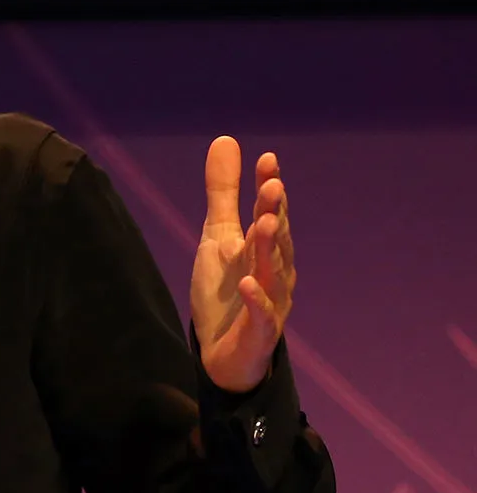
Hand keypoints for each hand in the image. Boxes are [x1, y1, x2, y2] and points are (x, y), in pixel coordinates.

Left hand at [191, 137, 295, 391]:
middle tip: (272, 185)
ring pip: (272, 272)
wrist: (222, 352)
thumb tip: (226, 139)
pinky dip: (255, 299)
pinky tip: (245, 284)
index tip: (267, 160)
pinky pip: (261, 314)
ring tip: (262, 223)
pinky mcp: (259, 331)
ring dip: (269, 248)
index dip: (268, 188)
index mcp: (265, 247)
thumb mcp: (218, 235)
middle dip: (274, 212)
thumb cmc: (226, 290)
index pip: (269, 212)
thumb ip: (223, 192)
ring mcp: (271, 301)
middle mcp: (275, 271)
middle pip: (275, 238)